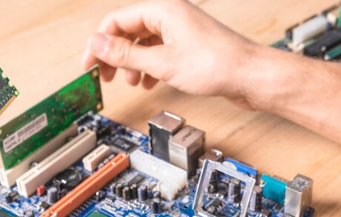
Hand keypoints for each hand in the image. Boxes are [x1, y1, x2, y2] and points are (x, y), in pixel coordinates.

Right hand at [82, 0, 261, 108]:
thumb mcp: (163, 63)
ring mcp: (182, 31)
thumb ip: (126, 54)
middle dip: (115, 55)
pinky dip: (151, 67)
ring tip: (132, 82)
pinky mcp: (190, 46)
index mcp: (164, 10)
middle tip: (105, 76)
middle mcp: (172, 16)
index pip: (117, 20)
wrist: (251, 76)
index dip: (100, 43)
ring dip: (134, 63)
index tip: (89, 64)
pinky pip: (161, 52)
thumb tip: (98, 45)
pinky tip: (150, 82)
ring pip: (145, 43)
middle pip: (130, 31)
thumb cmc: (218, 65)